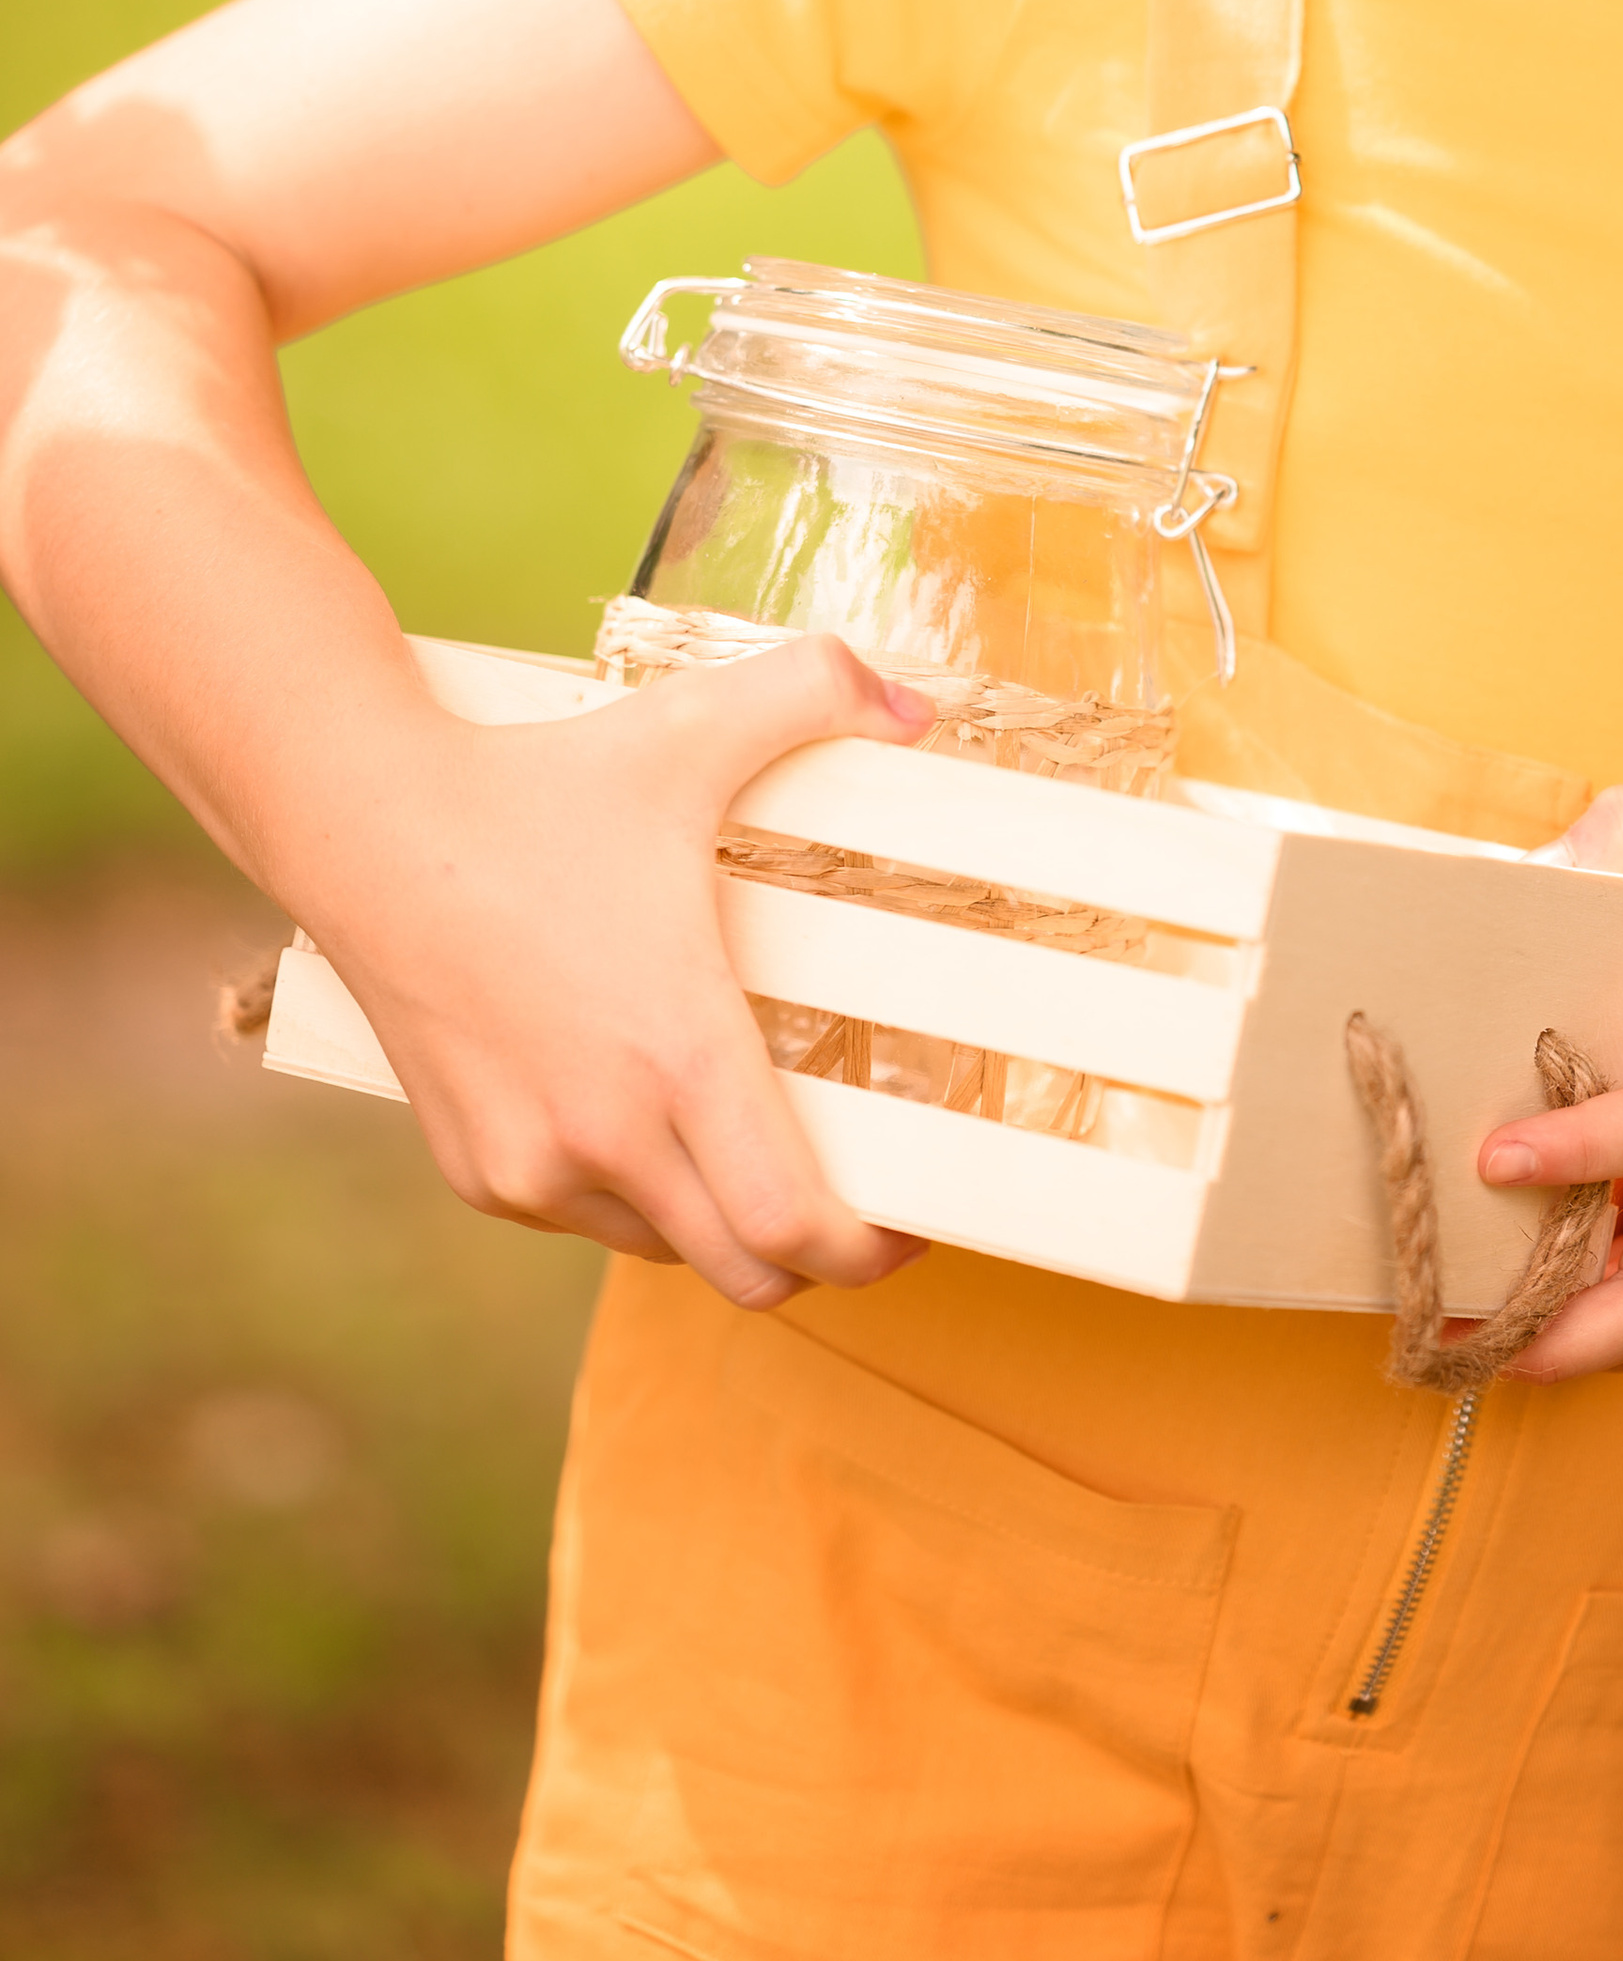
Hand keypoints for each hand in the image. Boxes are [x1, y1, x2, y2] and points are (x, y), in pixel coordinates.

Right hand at [312, 635, 934, 1312]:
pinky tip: (646, 1122)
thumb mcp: (691, 722)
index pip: (793, 1224)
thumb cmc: (536, 785)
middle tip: (853, 1202)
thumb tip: (917, 708)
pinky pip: (585, 1217)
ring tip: (751, 1150)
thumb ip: (819, 689)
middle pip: (744, 1271)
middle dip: (812, 1256)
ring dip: (717, 1221)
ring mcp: (530, 1165)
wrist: (366, 826)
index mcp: (676, 1053)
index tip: (906, 1226)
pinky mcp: (476, 1169)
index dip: (866, 1251)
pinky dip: (633, 1196)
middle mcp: (604, 1134)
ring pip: (665, 1248)